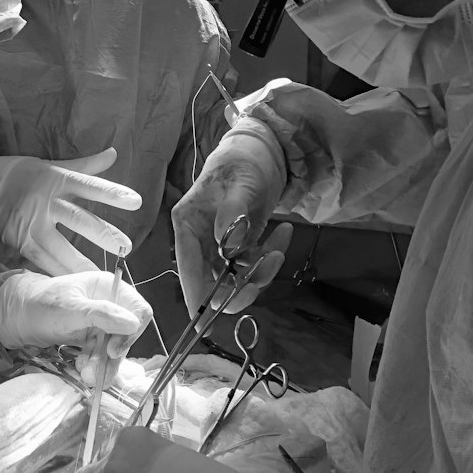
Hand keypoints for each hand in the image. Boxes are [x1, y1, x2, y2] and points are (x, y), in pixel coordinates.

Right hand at [0, 147, 141, 274]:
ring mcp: (32, 223)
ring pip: (61, 246)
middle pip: (79, 219)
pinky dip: (58, 271)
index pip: (90, 186)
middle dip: (104, 234)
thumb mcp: (53, 165)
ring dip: (82, 262)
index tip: (136, 201)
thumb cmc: (22, 174)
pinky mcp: (20, 241)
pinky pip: (43, 259)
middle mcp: (46, 202)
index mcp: (57, 179)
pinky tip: (73, 284)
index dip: (112, 193)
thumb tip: (113, 153)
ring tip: (102, 276)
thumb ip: (85, 165)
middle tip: (127, 246)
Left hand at [0, 269, 151, 385]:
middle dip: (112, 356)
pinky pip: (103, 355)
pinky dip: (96, 366)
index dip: (132, 331)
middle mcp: (109, 303)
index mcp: (108, 287)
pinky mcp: (92, 338)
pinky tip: (83, 371)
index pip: (138, 309)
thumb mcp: (71, 309)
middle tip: (94, 373)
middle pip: (128, 334)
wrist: (17, 318)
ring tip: (85, 376)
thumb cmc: (42, 305)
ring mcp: (102, 322)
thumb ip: (103, 314)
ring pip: (115, 348)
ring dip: (103, 365)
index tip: (114, 350)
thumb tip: (134, 323)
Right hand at [172, 125, 291, 313]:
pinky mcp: (238, 249)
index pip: (188, 269)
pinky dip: (270, 257)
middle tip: (271, 264)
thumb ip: (233, 213)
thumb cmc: (243, 161)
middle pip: (212, 284)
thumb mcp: (240, 182)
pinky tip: (285, 233)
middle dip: (243, 284)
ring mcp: (218, 248)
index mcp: (187, 225)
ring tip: (282, 241)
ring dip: (262, 270)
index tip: (212, 320)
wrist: (262, 152)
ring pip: (235, 280)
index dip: (199, 297)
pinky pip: (252, 267)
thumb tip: (227, 245)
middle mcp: (199, 241)